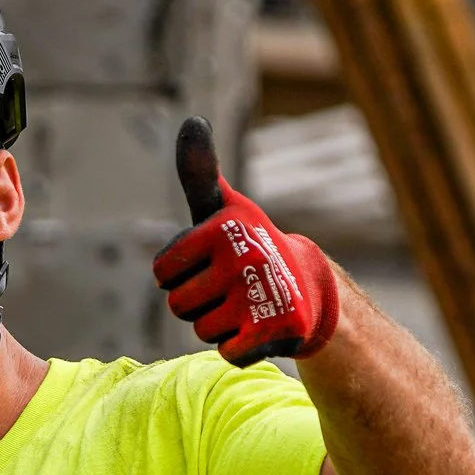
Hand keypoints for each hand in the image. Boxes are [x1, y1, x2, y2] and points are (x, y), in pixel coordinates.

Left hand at [154, 116, 338, 365]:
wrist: (311, 289)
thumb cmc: (251, 247)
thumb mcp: (224, 211)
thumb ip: (200, 174)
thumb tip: (192, 121)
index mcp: (223, 227)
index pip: (163, 274)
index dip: (181, 276)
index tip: (211, 265)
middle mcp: (243, 255)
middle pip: (179, 305)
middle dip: (200, 304)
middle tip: (231, 289)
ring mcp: (260, 294)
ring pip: (202, 330)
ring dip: (220, 326)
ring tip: (246, 306)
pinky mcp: (274, 330)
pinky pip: (228, 353)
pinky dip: (239, 348)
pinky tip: (259, 328)